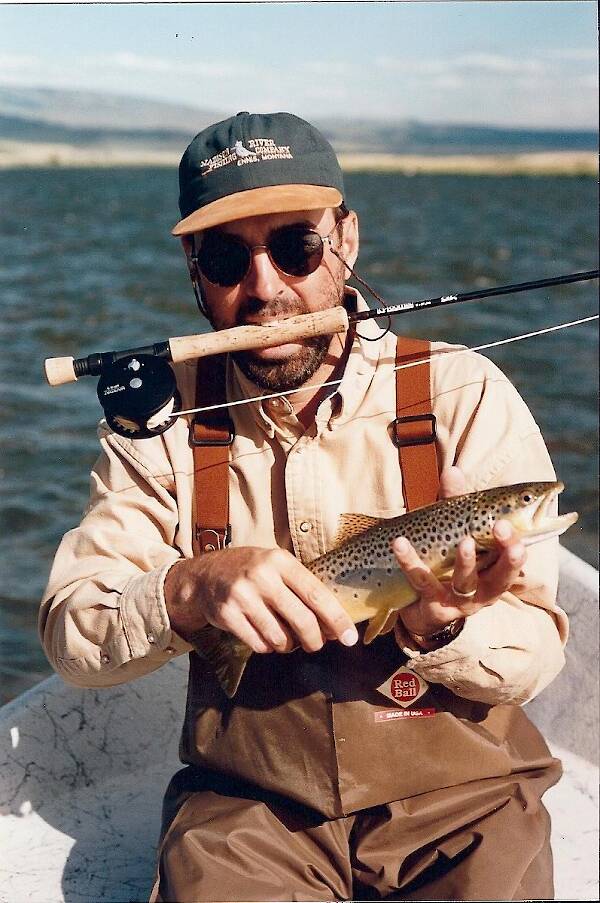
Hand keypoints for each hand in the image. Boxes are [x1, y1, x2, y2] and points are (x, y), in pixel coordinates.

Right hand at [164, 546, 358, 653]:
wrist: (205, 575)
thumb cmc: (251, 571)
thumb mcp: (276, 566)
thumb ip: (302, 587)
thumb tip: (333, 623)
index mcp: (280, 561)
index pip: (316, 594)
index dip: (336, 619)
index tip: (350, 638)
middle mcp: (262, 576)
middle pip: (302, 620)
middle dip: (315, 640)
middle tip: (316, 645)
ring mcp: (243, 596)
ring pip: (280, 638)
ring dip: (287, 645)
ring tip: (284, 637)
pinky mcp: (227, 615)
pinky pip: (259, 644)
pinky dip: (266, 646)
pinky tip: (264, 636)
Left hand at [392, 466, 526, 646]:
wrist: (424, 611)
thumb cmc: (448, 565)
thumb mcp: (455, 534)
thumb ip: (456, 504)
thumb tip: (452, 471)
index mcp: (497, 570)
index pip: (516, 554)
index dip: (520, 537)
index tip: (513, 518)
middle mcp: (485, 589)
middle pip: (502, 574)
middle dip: (507, 552)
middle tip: (503, 527)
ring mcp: (460, 601)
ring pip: (466, 581)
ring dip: (467, 561)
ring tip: (464, 542)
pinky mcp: (433, 606)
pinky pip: (421, 582)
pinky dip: (410, 561)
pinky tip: (399, 543)